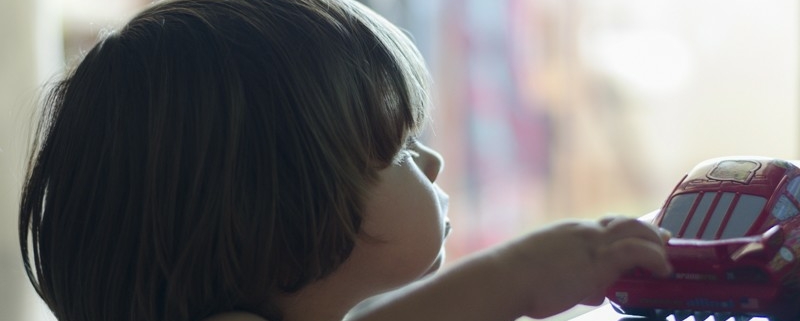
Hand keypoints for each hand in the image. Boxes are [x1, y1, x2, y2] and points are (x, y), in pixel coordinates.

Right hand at [497, 216, 671, 318]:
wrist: (505, 278)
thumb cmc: (517, 282)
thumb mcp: (548, 276)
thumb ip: (574, 281)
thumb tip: (595, 291)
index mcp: (569, 232)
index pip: (605, 225)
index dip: (626, 230)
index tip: (638, 236)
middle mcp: (583, 231)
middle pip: (624, 222)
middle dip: (647, 230)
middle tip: (663, 239)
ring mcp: (592, 242)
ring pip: (636, 229)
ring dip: (655, 242)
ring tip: (666, 257)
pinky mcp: (599, 259)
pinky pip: (637, 250)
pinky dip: (655, 257)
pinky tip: (663, 269)